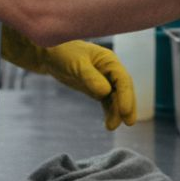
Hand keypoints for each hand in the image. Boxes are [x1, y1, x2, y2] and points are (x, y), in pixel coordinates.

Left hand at [1, 26, 136, 129]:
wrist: (50, 54)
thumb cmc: (64, 53)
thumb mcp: (76, 64)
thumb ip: (90, 77)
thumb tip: (105, 92)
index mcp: (109, 60)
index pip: (122, 79)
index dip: (126, 95)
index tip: (125, 111)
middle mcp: (110, 70)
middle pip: (123, 90)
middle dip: (126, 106)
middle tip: (128, 123)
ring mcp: (105, 80)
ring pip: (116, 98)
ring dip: (116, 112)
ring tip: (111, 127)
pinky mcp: (96, 88)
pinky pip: (107, 101)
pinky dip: (109, 112)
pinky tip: (109, 124)